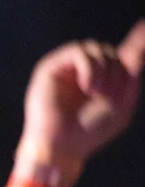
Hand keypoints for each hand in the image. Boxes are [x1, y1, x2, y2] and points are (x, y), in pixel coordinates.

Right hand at [18, 22, 144, 175]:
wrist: (63, 145)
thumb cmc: (91, 130)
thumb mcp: (123, 101)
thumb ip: (132, 71)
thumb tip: (140, 46)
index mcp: (102, 80)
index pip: (120, 55)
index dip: (136, 40)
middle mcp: (83, 72)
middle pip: (112, 52)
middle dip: (118, 72)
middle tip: (108, 96)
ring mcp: (66, 69)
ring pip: (96, 48)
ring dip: (104, 71)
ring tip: (95, 93)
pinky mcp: (51, 68)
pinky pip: (80, 52)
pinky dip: (90, 68)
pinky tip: (87, 87)